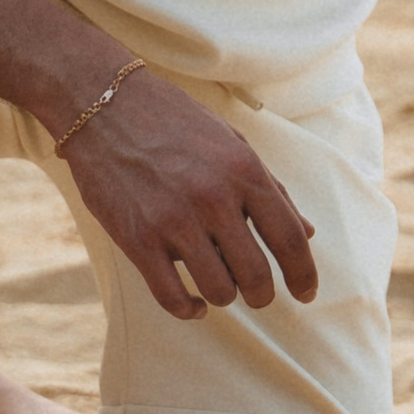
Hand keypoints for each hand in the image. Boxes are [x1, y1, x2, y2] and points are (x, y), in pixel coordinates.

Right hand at [58, 69, 319, 319]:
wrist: (105, 104)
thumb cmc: (176, 122)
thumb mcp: (233, 143)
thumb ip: (272, 189)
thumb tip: (308, 232)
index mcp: (244, 170)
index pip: (290, 239)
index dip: (304, 275)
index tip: (306, 294)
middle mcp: (213, 197)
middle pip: (256, 275)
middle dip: (262, 295)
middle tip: (257, 295)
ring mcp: (174, 220)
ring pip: (218, 291)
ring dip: (224, 296)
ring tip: (219, 285)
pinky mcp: (137, 238)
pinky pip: (171, 297)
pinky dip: (188, 309)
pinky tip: (192, 304)